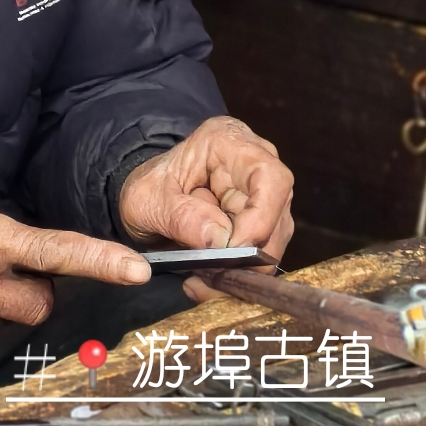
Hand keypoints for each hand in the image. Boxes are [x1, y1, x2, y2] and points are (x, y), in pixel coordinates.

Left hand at [116, 117, 293, 300]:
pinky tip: (205, 280)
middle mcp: (255, 167)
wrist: (148, 200)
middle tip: (210, 276)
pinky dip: (233, 275)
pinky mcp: (259, 226)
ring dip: (238, 270)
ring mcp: (261, 197)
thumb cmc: (149, 188)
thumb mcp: (148, 200)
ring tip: (199, 281)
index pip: (269, 177)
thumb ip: (180, 216)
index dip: (261, 217)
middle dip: (247, 255)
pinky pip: (257, 258)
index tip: (232, 249)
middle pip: (277, 216)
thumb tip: (220, 239)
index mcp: (228, 143)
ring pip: (271, 243)